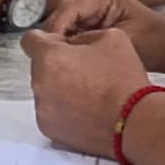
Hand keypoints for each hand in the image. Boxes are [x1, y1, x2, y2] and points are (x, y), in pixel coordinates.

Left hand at [20, 23, 152, 157]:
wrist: (134, 121)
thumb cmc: (123, 82)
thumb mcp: (110, 36)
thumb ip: (82, 35)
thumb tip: (72, 42)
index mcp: (50, 57)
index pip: (30, 40)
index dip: (46, 39)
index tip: (58, 45)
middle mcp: (40, 84)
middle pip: (39, 67)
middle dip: (56, 65)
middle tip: (84, 70)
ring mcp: (43, 109)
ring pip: (45, 90)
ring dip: (60, 88)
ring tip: (88, 92)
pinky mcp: (50, 129)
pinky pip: (51, 112)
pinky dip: (63, 110)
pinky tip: (86, 109)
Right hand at [40, 0, 159, 52]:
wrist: (161, 42)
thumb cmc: (150, 40)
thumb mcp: (123, 41)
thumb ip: (92, 41)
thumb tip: (64, 48)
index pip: (67, 9)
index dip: (55, 32)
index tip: (49, 53)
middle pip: (59, 14)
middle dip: (53, 38)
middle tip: (50, 62)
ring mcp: (86, 2)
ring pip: (59, 22)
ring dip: (57, 42)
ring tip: (57, 63)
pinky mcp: (84, 15)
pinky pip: (65, 29)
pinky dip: (64, 43)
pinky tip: (66, 58)